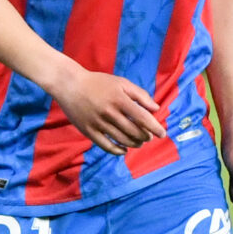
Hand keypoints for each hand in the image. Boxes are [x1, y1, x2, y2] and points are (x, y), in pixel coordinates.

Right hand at [49, 63, 164, 155]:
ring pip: (122, 140)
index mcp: (119, 99)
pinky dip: (117, 151)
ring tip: (139, 142)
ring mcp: (98, 123)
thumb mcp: (121, 82)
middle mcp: (109, 112)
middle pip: (134, 131)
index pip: (142, 118)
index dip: (155, 128)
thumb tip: (156, 109)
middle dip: (145, 137)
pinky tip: (124, 150)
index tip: (163, 134)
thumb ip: (140, 95)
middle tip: (149, 137)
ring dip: (134, 144)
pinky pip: (106, 146)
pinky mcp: (88, 131)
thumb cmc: (98, 82)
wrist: (70, 84)